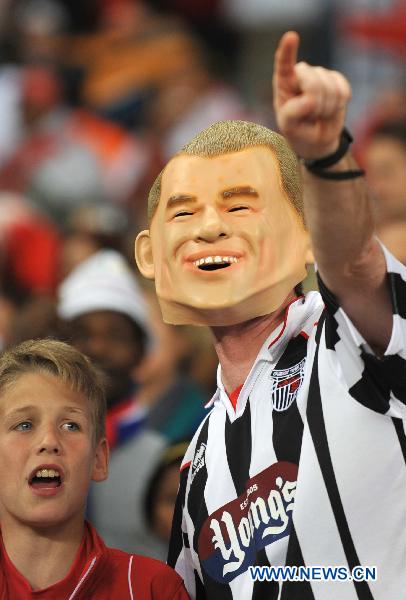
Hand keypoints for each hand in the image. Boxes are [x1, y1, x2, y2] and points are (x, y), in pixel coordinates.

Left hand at [273, 31, 350, 158]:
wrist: (317, 139)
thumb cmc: (298, 131)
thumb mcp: (288, 126)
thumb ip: (292, 112)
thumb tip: (310, 99)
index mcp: (284, 83)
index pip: (284, 64)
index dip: (288, 50)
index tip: (291, 36)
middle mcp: (301, 74)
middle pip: (312, 80)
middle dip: (315, 102)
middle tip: (310, 115)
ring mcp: (320, 75)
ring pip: (330, 87)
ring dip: (327, 108)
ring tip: (319, 114)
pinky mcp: (337, 80)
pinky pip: (343, 91)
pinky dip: (338, 106)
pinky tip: (330, 110)